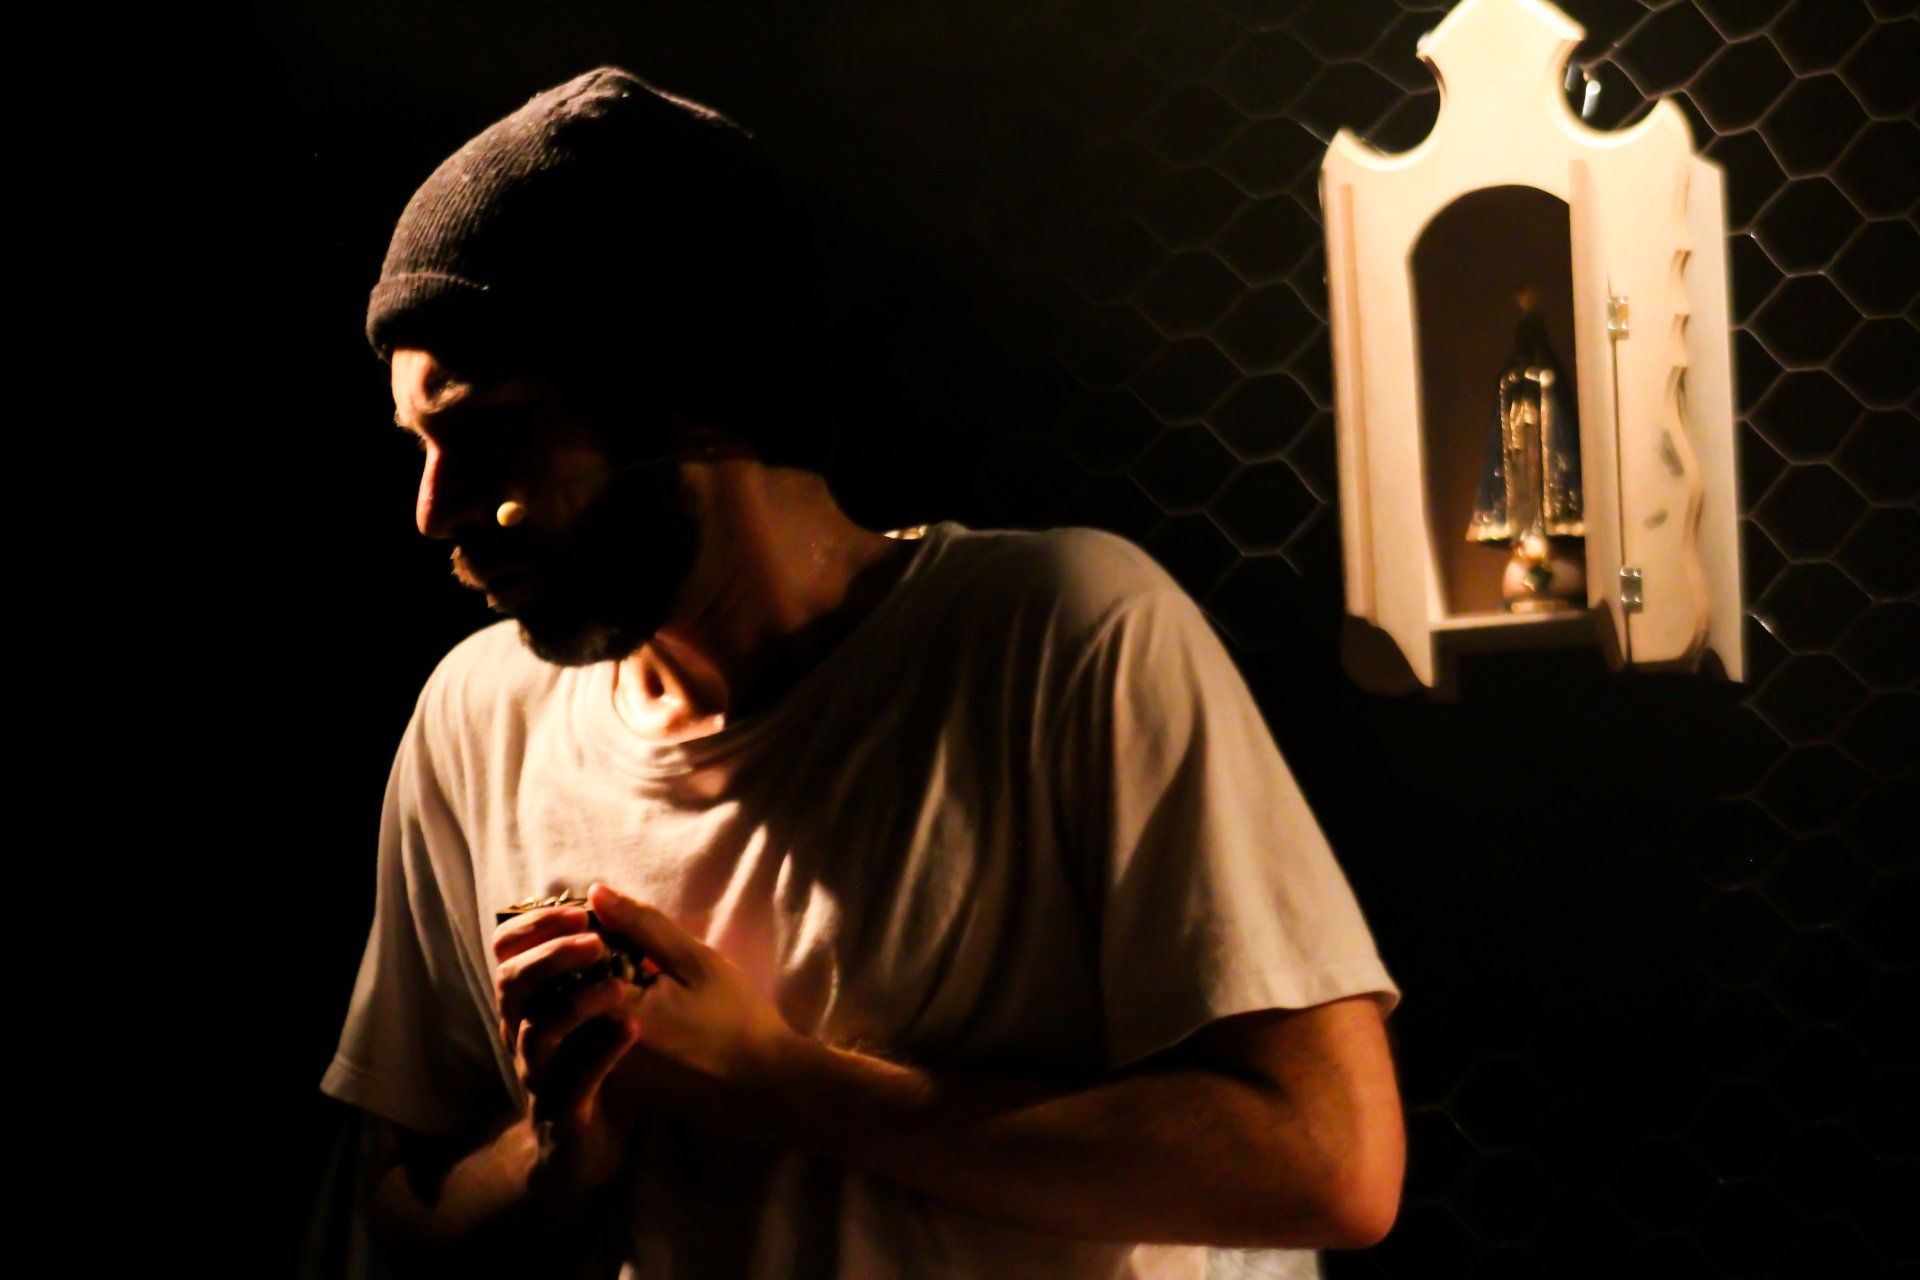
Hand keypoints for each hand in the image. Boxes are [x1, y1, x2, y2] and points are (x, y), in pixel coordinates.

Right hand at [491, 904, 640, 1195]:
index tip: (578, 906)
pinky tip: (631, 1030)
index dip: (534, 925)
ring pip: (538, 1032)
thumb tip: (602, 900)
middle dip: (550, 955)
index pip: (508, 953)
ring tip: (619, 985)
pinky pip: (575, 1081)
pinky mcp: (565, 1111)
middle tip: (595, 939)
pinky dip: (601, 1053)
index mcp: (530, 1005)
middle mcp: (525, 1035)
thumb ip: (591, 962)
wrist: (586, 1155)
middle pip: (514, 985)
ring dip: (577, 1002)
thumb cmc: (591, 1068)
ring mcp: (541, 1075)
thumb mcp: (592, 1011)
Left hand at [586, 882, 803, 1143]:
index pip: (566, 962)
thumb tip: (596, 892)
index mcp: (613, 1010)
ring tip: (631, 976)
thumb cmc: (736, 1018)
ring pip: (574, 1021)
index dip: (583, 936)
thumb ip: (642, 926)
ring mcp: (605, 1072)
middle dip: (580, 965)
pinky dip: (603, 1020)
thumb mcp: (695, 962)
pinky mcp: (618, 1088)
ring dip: (590, 992)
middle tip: (619, 949)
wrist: (762, 1087)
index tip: (606, 922)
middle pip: (562, 994)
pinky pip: (590, 1045)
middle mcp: (596, 1046)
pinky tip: (639, 1009)